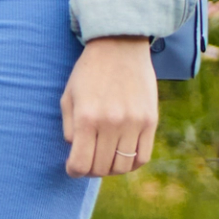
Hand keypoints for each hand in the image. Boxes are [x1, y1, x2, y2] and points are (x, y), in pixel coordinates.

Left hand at [61, 38, 159, 178]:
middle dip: (91, 170)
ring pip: (123, 166)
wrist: (119, 47)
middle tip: (88, 163)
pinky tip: (122, 155)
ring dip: (112, 169)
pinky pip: (143, 156)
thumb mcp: (68, 97)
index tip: (73, 168)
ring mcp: (133, 123)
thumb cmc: (88, 73)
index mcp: (86, 118)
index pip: (81, 163)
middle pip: (102, 167)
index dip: (74, 171)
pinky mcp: (150, 121)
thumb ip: (69, 129)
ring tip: (105, 159)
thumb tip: (77, 153)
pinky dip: (132, 163)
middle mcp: (111, 123)